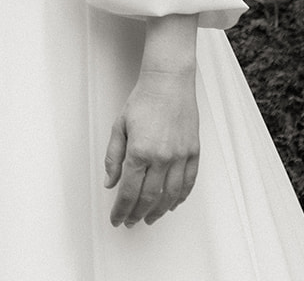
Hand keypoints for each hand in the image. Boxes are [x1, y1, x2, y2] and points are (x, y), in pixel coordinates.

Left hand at [104, 67, 198, 226]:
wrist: (168, 82)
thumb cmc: (143, 100)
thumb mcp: (119, 126)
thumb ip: (113, 157)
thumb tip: (110, 183)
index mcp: (139, 151)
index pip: (129, 191)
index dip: (121, 209)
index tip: (117, 218)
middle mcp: (161, 157)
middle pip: (148, 197)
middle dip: (137, 214)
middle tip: (131, 222)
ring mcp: (180, 156)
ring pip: (170, 195)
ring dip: (158, 210)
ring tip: (149, 218)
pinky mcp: (193, 152)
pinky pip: (188, 183)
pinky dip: (179, 197)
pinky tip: (171, 203)